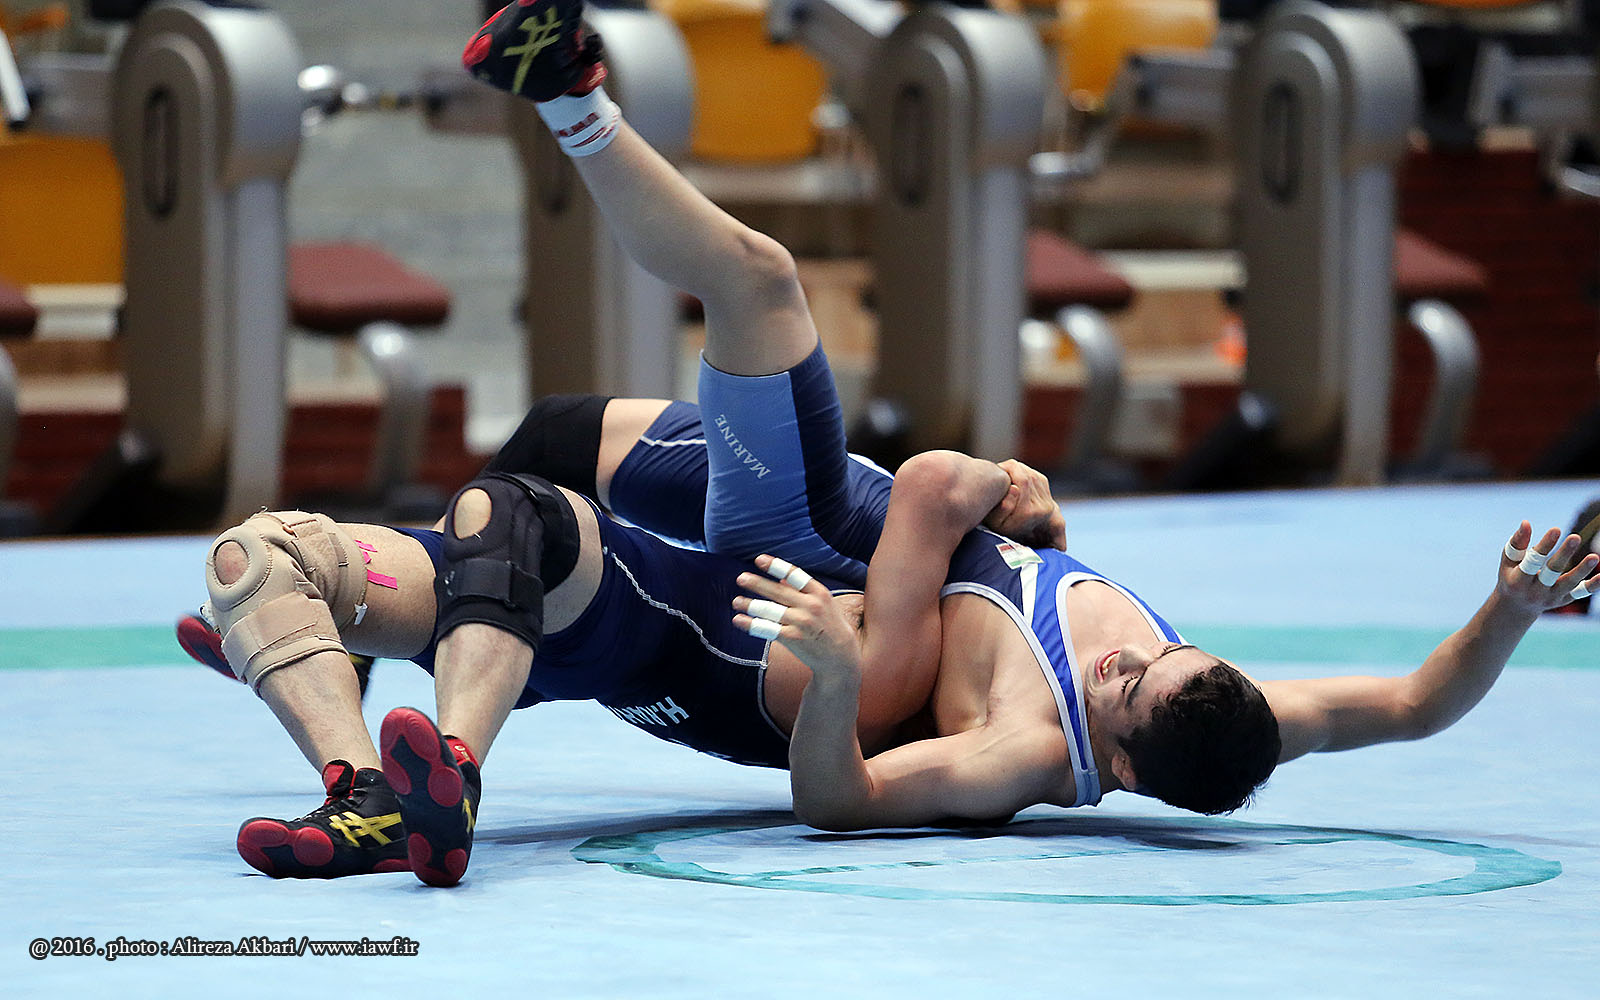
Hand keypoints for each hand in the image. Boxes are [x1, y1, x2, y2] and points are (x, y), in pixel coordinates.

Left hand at [733, 555, 861, 679]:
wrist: (840, 655)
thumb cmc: (830, 626)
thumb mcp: (823, 604)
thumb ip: (803, 591)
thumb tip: (781, 580)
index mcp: (819, 593)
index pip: (794, 575)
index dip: (776, 566)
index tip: (759, 560)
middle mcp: (811, 606)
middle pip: (778, 592)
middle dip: (757, 584)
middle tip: (741, 578)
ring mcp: (802, 623)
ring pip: (770, 610)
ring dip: (750, 605)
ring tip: (736, 601)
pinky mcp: (794, 639)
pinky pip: (768, 629)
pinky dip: (751, 624)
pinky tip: (738, 620)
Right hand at [982, 459, 1066, 549]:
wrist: (1018, 539)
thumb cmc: (1001, 529)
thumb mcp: (996, 523)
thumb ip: (1003, 507)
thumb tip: (1014, 488)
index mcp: (1030, 513)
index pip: (1023, 480)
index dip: (1008, 470)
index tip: (996, 470)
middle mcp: (1044, 507)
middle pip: (1029, 475)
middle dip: (1013, 469)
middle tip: (999, 470)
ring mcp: (1048, 502)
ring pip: (1033, 474)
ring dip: (1019, 470)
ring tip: (1005, 474)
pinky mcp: (1048, 497)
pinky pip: (1036, 477)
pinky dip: (1025, 474)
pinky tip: (1014, 478)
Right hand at [1496, 521, 1599, 613]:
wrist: (1517, 607)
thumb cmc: (1511, 576)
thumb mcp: (1508, 561)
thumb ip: (1517, 543)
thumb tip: (1526, 522)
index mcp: (1518, 581)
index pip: (1531, 562)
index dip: (1544, 546)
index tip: (1556, 529)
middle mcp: (1535, 592)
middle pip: (1551, 572)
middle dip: (1564, 554)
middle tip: (1575, 537)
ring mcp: (1551, 598)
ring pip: (1569, 583)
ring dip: (1582, 570)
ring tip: (1594, 556)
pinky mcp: (1564, 600)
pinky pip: (1580, 592)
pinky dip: (1593, 585)